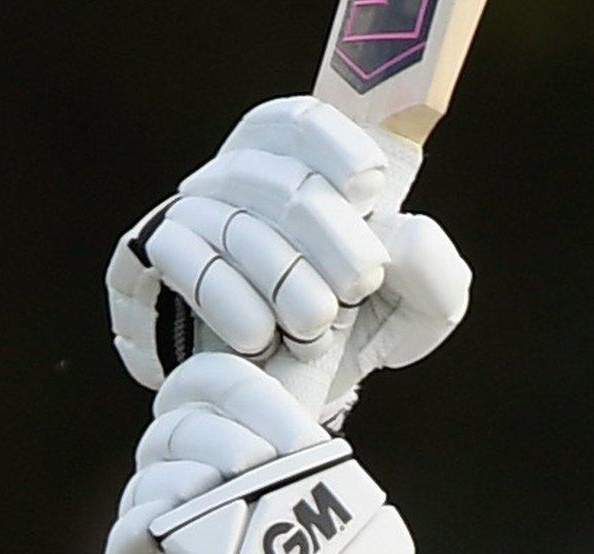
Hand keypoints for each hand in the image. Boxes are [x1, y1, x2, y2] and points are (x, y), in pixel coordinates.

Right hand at [104, 355, 411, 553]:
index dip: (254, 401)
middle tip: (263, 469)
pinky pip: (130, 534)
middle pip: (184, 426)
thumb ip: (306, 462)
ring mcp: (149, 501)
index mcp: (211, 422)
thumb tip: (328, 458)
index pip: (214, 381)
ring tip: (227, 506)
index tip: (302, 443)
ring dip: (192, 485)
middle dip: (229, 445)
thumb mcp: (304, 491)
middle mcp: (172, 453)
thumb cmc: (291, 538)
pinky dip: (145, 531)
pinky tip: (166, 531)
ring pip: (155, 478)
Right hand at [105, 96, 469, 425]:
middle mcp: (246, 172)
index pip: (306, 121)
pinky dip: (232, 304)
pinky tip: (260, 338)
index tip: (370, 188)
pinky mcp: (160, 252)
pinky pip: (190, 263)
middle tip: (361, 284)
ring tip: (317, 328)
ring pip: (238, 225)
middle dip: (331, 236)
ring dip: (287, 282)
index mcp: (309, 165)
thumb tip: (407, 234)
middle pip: (284, 180)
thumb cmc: (356, 330)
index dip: (335, 144)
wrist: (286, 392)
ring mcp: (199, 209)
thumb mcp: (415, 309)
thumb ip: (434, 274)